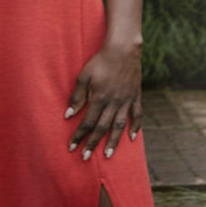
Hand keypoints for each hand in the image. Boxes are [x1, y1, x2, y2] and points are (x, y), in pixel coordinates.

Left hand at [65, 42, 142, 160]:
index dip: (79, 136)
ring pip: (119, 126)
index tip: (72, 147)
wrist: (122, 49)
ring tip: (107, 155)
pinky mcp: (136, 96)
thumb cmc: (100, 61)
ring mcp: (126, 100)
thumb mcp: (83, 76)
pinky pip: (137, 115)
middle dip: (92, 144)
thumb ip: (77, 96)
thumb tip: (68, 115)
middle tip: (85, 158)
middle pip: (101, 128)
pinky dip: (135, 127)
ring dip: (112, 142)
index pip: (87, 122)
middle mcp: (113, 102)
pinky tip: (132, 138)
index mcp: (99, 98)